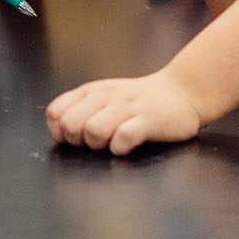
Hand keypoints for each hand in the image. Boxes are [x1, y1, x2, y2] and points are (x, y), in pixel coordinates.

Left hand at [45, 70, 204, 155]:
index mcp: (92, 91)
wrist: (182, 92)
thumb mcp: (105, 96)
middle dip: (77, 140)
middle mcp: (106, 96)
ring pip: (94, 131)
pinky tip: (126, 146)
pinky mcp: (148, 120)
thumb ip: (82, 108)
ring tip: (111, 142)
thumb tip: (60, 131)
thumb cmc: (139, 101)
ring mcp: (128, 107)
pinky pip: (124, 137)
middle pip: (70, 125)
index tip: (73, 138)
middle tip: (94, 142)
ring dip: (99, 144)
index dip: (59, 131)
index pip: (55, 112)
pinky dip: (120, 147)